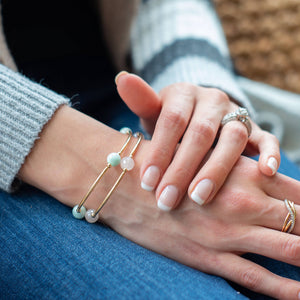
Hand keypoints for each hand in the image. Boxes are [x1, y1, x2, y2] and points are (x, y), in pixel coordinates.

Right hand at [19, 105, 299, 298]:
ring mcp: (228, 233)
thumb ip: (238, 165)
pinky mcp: (209, 257)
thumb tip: (269, 174)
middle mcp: (244, 203)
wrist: (127, 185)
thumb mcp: (207, 155)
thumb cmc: (167, 164)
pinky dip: (286, 290)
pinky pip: (258, 278)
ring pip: (291, 252)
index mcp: (244, 173)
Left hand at [116, 72, 279, 209]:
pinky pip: (265, 137)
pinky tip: (265, 172)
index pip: (172, 121)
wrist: (197, 111)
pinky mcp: (253, 127)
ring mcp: (235, 113)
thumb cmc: (170, 118)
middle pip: (200, 133)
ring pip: (232, 138)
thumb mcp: (153, 108)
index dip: (160, 151)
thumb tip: (121, 78)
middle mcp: (212, 100)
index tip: (147, 183)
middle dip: (183, 169)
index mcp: (184, 94)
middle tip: (167, 201)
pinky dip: (269, 152)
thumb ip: (140, 98)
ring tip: (199, 198)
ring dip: (217, 169)